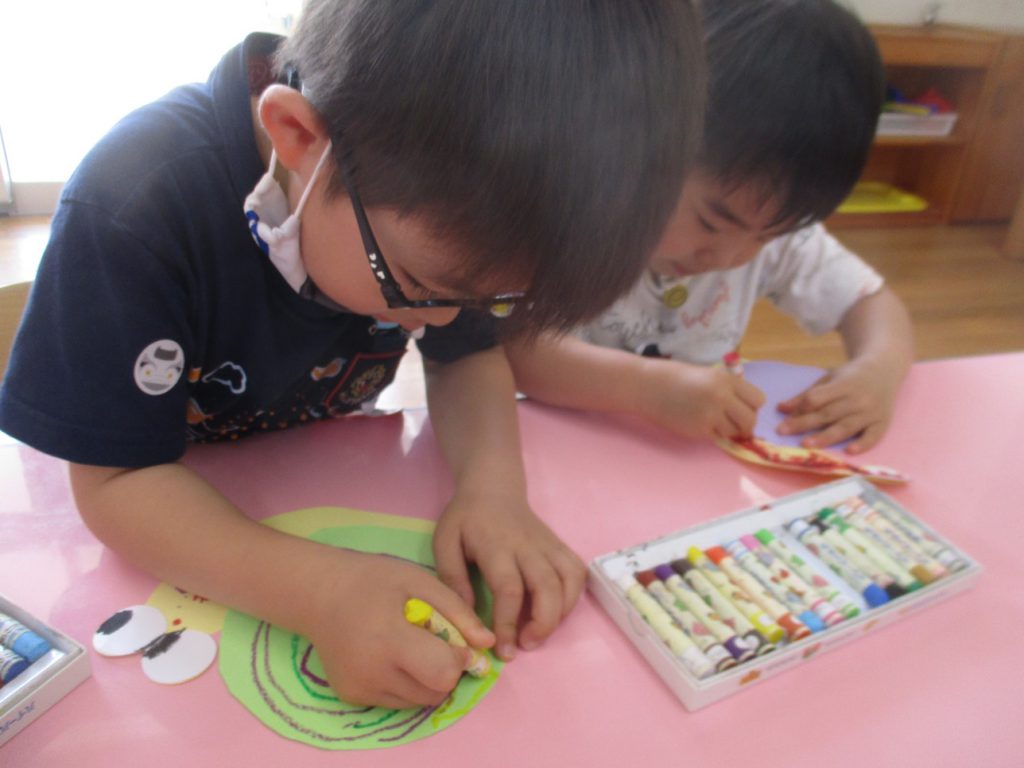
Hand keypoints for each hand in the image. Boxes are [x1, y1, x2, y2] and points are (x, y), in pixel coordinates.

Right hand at [303, 548, 494, 708]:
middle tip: (434, 642)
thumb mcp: (419, 581)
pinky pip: (396, 701)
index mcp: (390, 639)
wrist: (319, 593)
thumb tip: (488, 644)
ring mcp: (360, 689)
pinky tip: (393, 656)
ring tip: (412, 647)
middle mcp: (373, 673)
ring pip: (419, 701)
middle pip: (435, 693)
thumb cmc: (373, 579)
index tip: (454, 638)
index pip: (443, 673)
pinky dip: (406, 684)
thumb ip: (458, 611)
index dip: (458, 658)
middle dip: (446, 670)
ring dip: (427, 680)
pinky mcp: (352, 697)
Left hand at [432, 486, 585, 662]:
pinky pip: (577, 572)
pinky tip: (555, 611)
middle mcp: (528, 546)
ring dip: (560, 614)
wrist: (493, 487)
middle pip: (547, 588)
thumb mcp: (445, 541)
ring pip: (569, 581)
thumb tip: (469, 615)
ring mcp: (548, 545)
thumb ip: (452, 577)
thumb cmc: (466, 518)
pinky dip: (573, 597)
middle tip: (525, 646)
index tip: (502, 649)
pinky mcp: (559, 546)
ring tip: (540, 633)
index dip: (508, 623)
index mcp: (496, 546)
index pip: (509, 588)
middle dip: (542, 624)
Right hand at [639, 359, 764, 439]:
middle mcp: (722, 397)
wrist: (648, 386)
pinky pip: (716, 437)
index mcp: (726, 379)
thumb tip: (744, 406)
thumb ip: (727, 388)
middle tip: (734, 423)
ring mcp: (710, 415)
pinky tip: (697, 422)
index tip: (742, 407)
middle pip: (751, 420)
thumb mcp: (707, 374)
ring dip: (728, 430)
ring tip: (712, 421)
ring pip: (735, 432)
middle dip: (745, 424)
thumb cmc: (675, 376)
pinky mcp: (698, 429)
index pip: (758, 400)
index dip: (752, 406)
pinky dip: (711, 433)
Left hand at [776, 357, 899, 452]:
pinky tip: (849, 451)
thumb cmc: (851, 376)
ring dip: (826, 437)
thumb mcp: (829, 378)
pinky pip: (873, 436)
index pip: (818, 398)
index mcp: (844, 384)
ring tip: (807, 445)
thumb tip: (781, 408)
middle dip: (804, 424)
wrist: (885, 370)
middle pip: (828, 414)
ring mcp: (872, 411)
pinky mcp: (883, 422)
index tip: (784, 419)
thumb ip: (807, 394)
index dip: (801, 409)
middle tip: (783, 432)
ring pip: (846, 427)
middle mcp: (858, 398)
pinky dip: (862, 444)